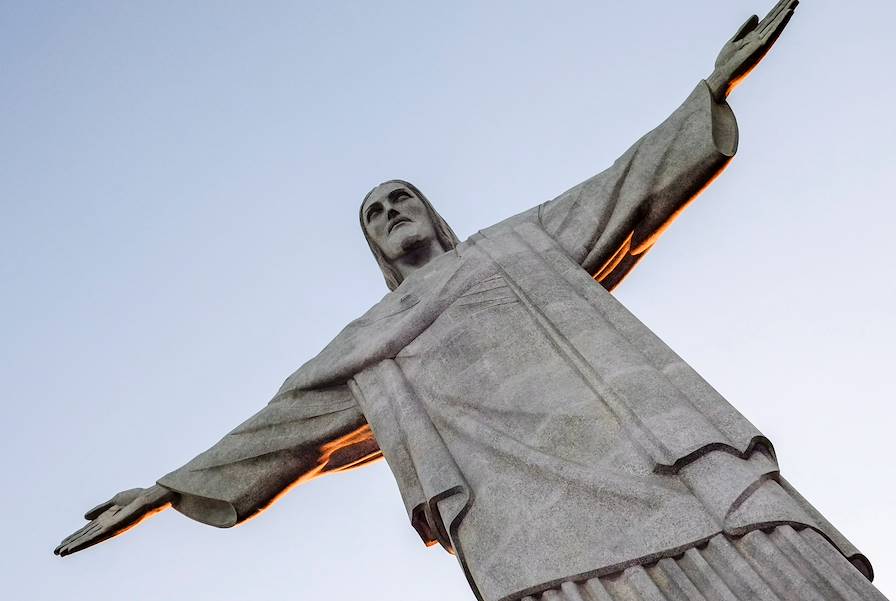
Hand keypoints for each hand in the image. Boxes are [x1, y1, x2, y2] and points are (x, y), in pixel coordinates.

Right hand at [54, 485, 173, 556]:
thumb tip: (84, 517)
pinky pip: (95, 538)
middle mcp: (106, 526)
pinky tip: (73, 548)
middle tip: (55, 552)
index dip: (74, 536)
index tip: (62, 543)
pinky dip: (82, 543)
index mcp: (106, 519)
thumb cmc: (136, 498)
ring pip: (87, 539)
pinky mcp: (112, 529)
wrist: (148, 498)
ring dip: (73, 546)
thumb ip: (100, 509)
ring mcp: (109, 528)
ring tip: (60, 553)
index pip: (87, 530)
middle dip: (71, 544)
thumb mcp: (114, 501)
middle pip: (85, 536)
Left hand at [707, 0, 798, 100]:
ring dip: (785, 11)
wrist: (722, 77)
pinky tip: (789, 12)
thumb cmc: (726, 62)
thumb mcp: (734, 41)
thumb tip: (756, 16)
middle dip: (783, 7)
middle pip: (773, 19)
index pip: (767, 20)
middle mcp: (759, 38)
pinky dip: (781, 21)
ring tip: (794, 0)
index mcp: (753, 36)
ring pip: (775, 23)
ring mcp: (761, 42)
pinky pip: (773, 31)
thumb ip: (745, 29)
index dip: (776, 9)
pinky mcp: (760, 47)